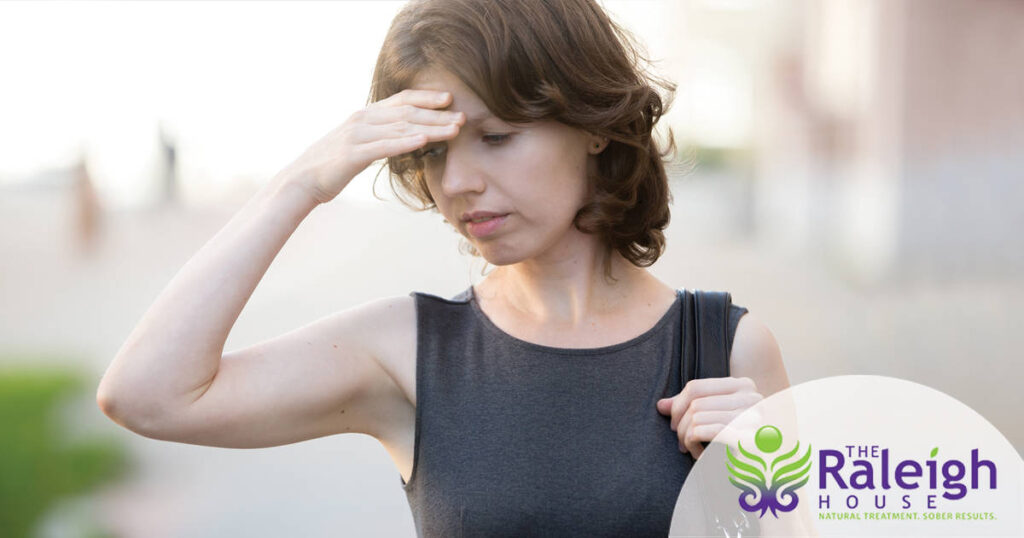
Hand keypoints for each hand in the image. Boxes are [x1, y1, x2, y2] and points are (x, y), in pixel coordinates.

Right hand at [281, 89, 464, 204]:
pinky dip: (406, 142)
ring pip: (401, 128)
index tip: (450, 99)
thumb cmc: (331, 166)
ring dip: (431, 128)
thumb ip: (378, 135)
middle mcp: (363, 119)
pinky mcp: (353, 154)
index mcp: (365, 115)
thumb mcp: (358, 144)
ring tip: (454, 130)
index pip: (401, 100)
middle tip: (464, 116)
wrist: (301, 180)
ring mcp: (357, 135)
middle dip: (437, 114)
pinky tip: (424, 141)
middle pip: (407, 112)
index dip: (426, 98)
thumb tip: (402, 135)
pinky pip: (384, 146)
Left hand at [656, 376, 763, 459]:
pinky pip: (703, 431)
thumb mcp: (716, 421)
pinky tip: (700, 457)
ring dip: (686, 438)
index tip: (674, 425)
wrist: (770, 477)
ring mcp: (753, 416)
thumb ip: (691, 409)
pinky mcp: (748, 438)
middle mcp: (751, 397)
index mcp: (744, 387)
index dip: (677, 406)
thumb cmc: (739, 447)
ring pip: (696, 417)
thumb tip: (660, 405)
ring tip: (692, 451)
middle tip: (680, 444)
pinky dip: (693, 445)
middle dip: (679, 425)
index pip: (695, 387)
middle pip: (694, 403)